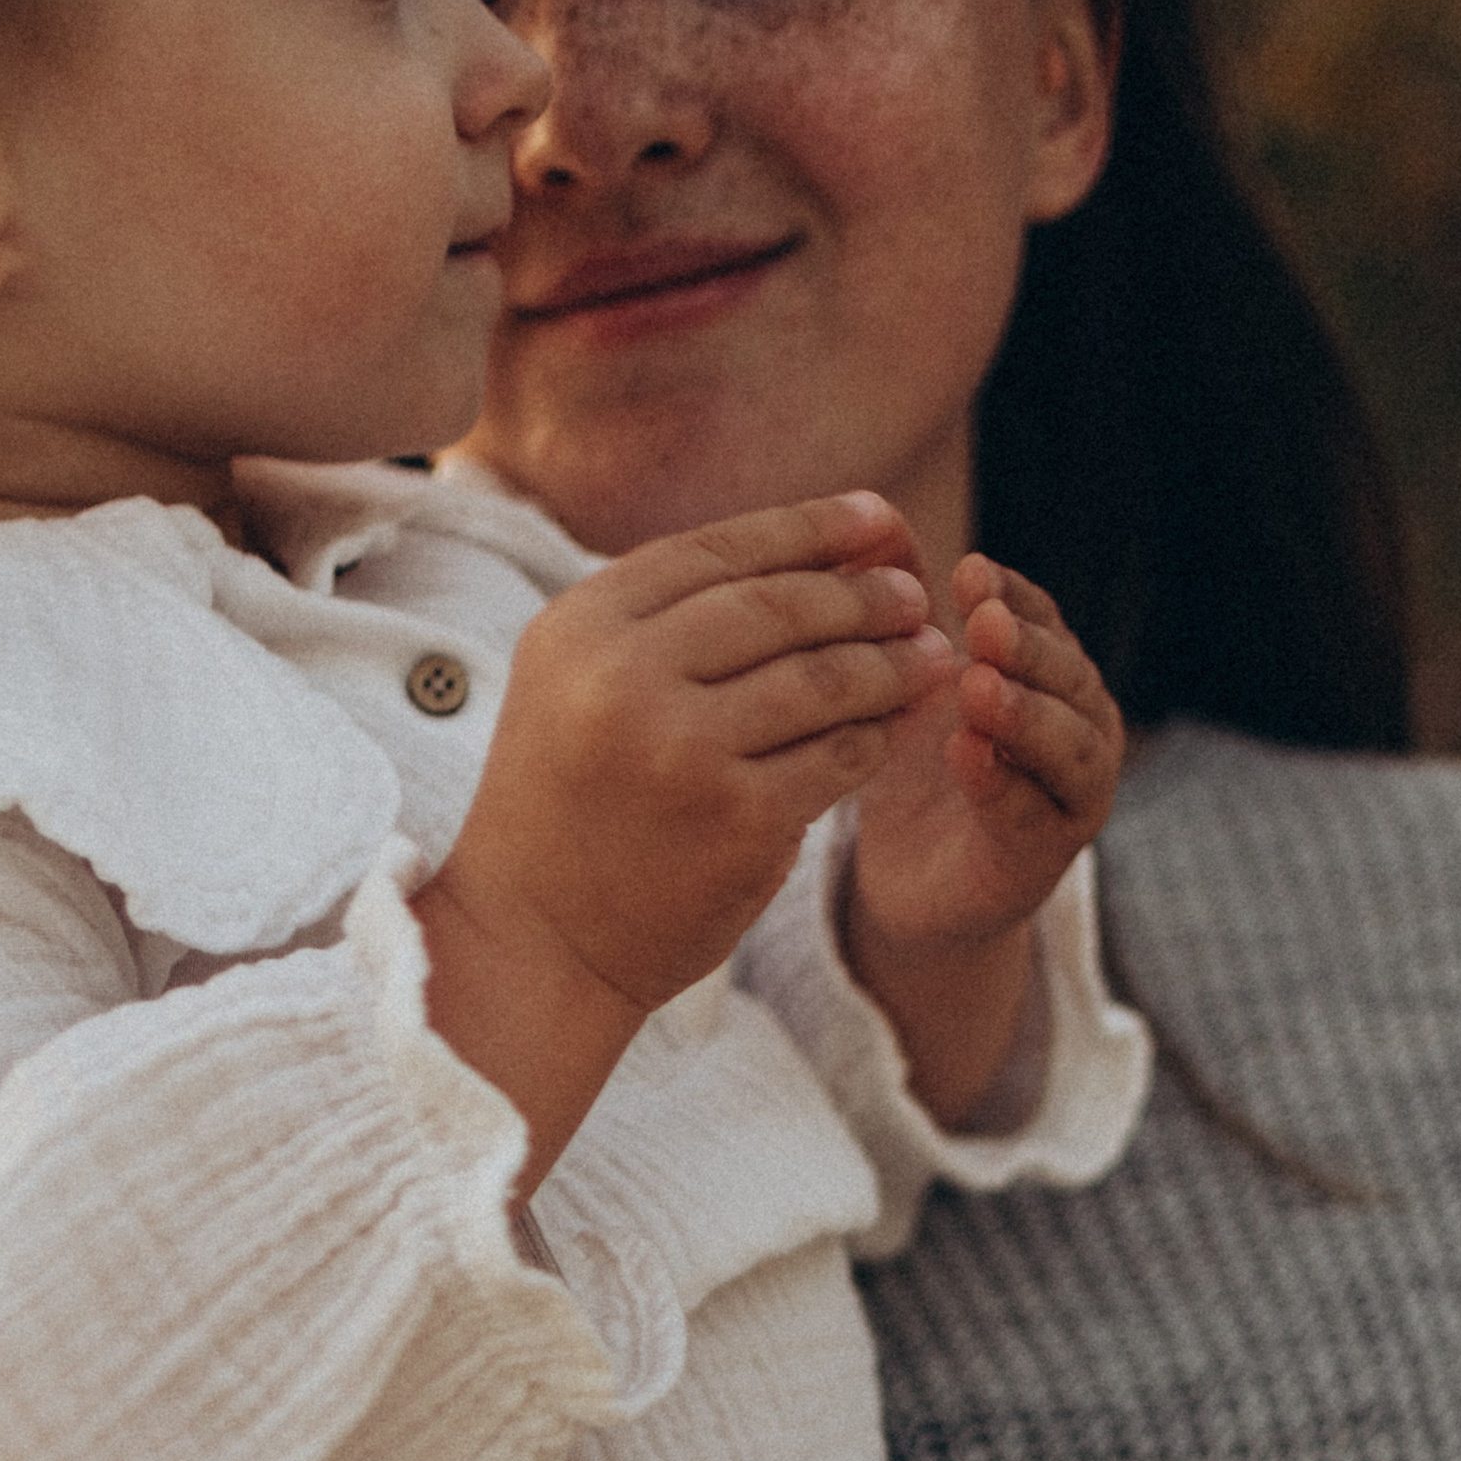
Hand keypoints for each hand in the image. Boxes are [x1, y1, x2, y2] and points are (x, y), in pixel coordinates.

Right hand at [414, 492, 946, 1191]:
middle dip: (859, 594)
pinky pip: (836, 758)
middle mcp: (625, 678)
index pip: (717, 553)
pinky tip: (894, 729)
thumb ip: (662, 621)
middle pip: (777, 606)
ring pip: (820, 679)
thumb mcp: (575, 685)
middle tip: (913, 595)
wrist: (534, 943)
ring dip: (888, 664)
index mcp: (581, 628)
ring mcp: (684, 751)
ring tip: (927, 656)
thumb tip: (801, 551)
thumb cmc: (567, 808)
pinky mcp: (739, 821)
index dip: (809, 527)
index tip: (876, 517)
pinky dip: (876, 738)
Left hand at [838, 559, 1123, 1126]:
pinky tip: (965, 755)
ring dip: (1025, 714)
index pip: (1044, 623)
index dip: (1012, 597)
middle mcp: (1080, 729)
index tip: (966, 573)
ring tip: (978, 688)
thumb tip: (879, 520)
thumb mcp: (907, 684)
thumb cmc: (914, 769)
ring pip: (1070, 746)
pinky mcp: (1042, 859)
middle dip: (1028, 648)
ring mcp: (1071, 797)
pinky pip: (1033, 814)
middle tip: (982, 623)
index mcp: (1052, 677)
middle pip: (1070, 677)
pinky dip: (1002, 783)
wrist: (909, 887)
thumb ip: (906, 615)